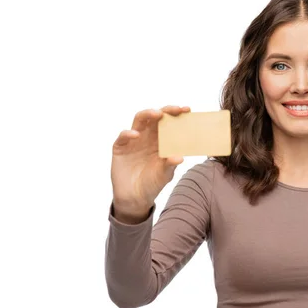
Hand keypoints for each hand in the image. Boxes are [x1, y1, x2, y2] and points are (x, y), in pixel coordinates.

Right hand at [111, 105, 189, 220]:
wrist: (135, 198)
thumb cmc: (152, 183)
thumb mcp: (164, 175)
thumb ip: (170, 165)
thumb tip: (179, 157)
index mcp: (161, 140)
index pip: (169, 123)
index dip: (177, 114)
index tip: (188, 109)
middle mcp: (148, 137)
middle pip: (155, 117)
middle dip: (166, 111)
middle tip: (176, 109)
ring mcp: (133, 141)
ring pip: (139, 120)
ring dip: (147, 114)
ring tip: (157, 114)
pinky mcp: (120, 148)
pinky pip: (123, 137)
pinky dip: (128, 133)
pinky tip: (136, 135)